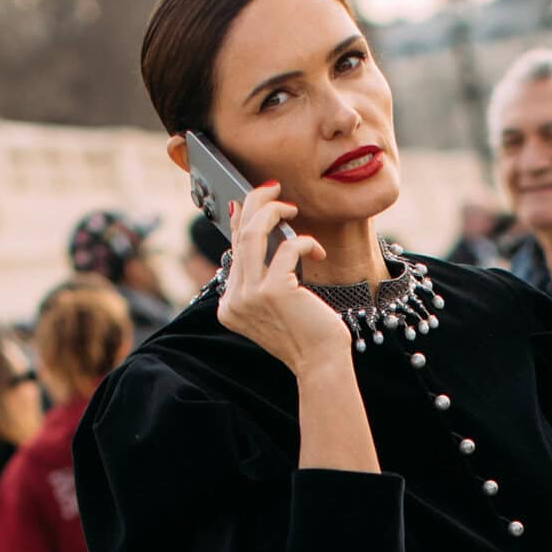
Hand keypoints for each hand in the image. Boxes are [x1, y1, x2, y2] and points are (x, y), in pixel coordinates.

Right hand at [217, 184, 348, 375]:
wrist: (321, 363)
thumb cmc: (306, 333)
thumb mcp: (276, 303)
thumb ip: (260, 272)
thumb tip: (253, 223)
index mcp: (229, 305)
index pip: (233, 250)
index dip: (243, 219)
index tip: (256, 200)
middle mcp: (233, 300)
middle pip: (238, 235)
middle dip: (255, 203)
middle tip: (273, 187)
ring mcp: (250, 296)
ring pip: (253, 233)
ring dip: (273, 210)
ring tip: (290, 205)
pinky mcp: (273, 291)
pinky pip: (287, 248)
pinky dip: (304, 242)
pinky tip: (317, 251)